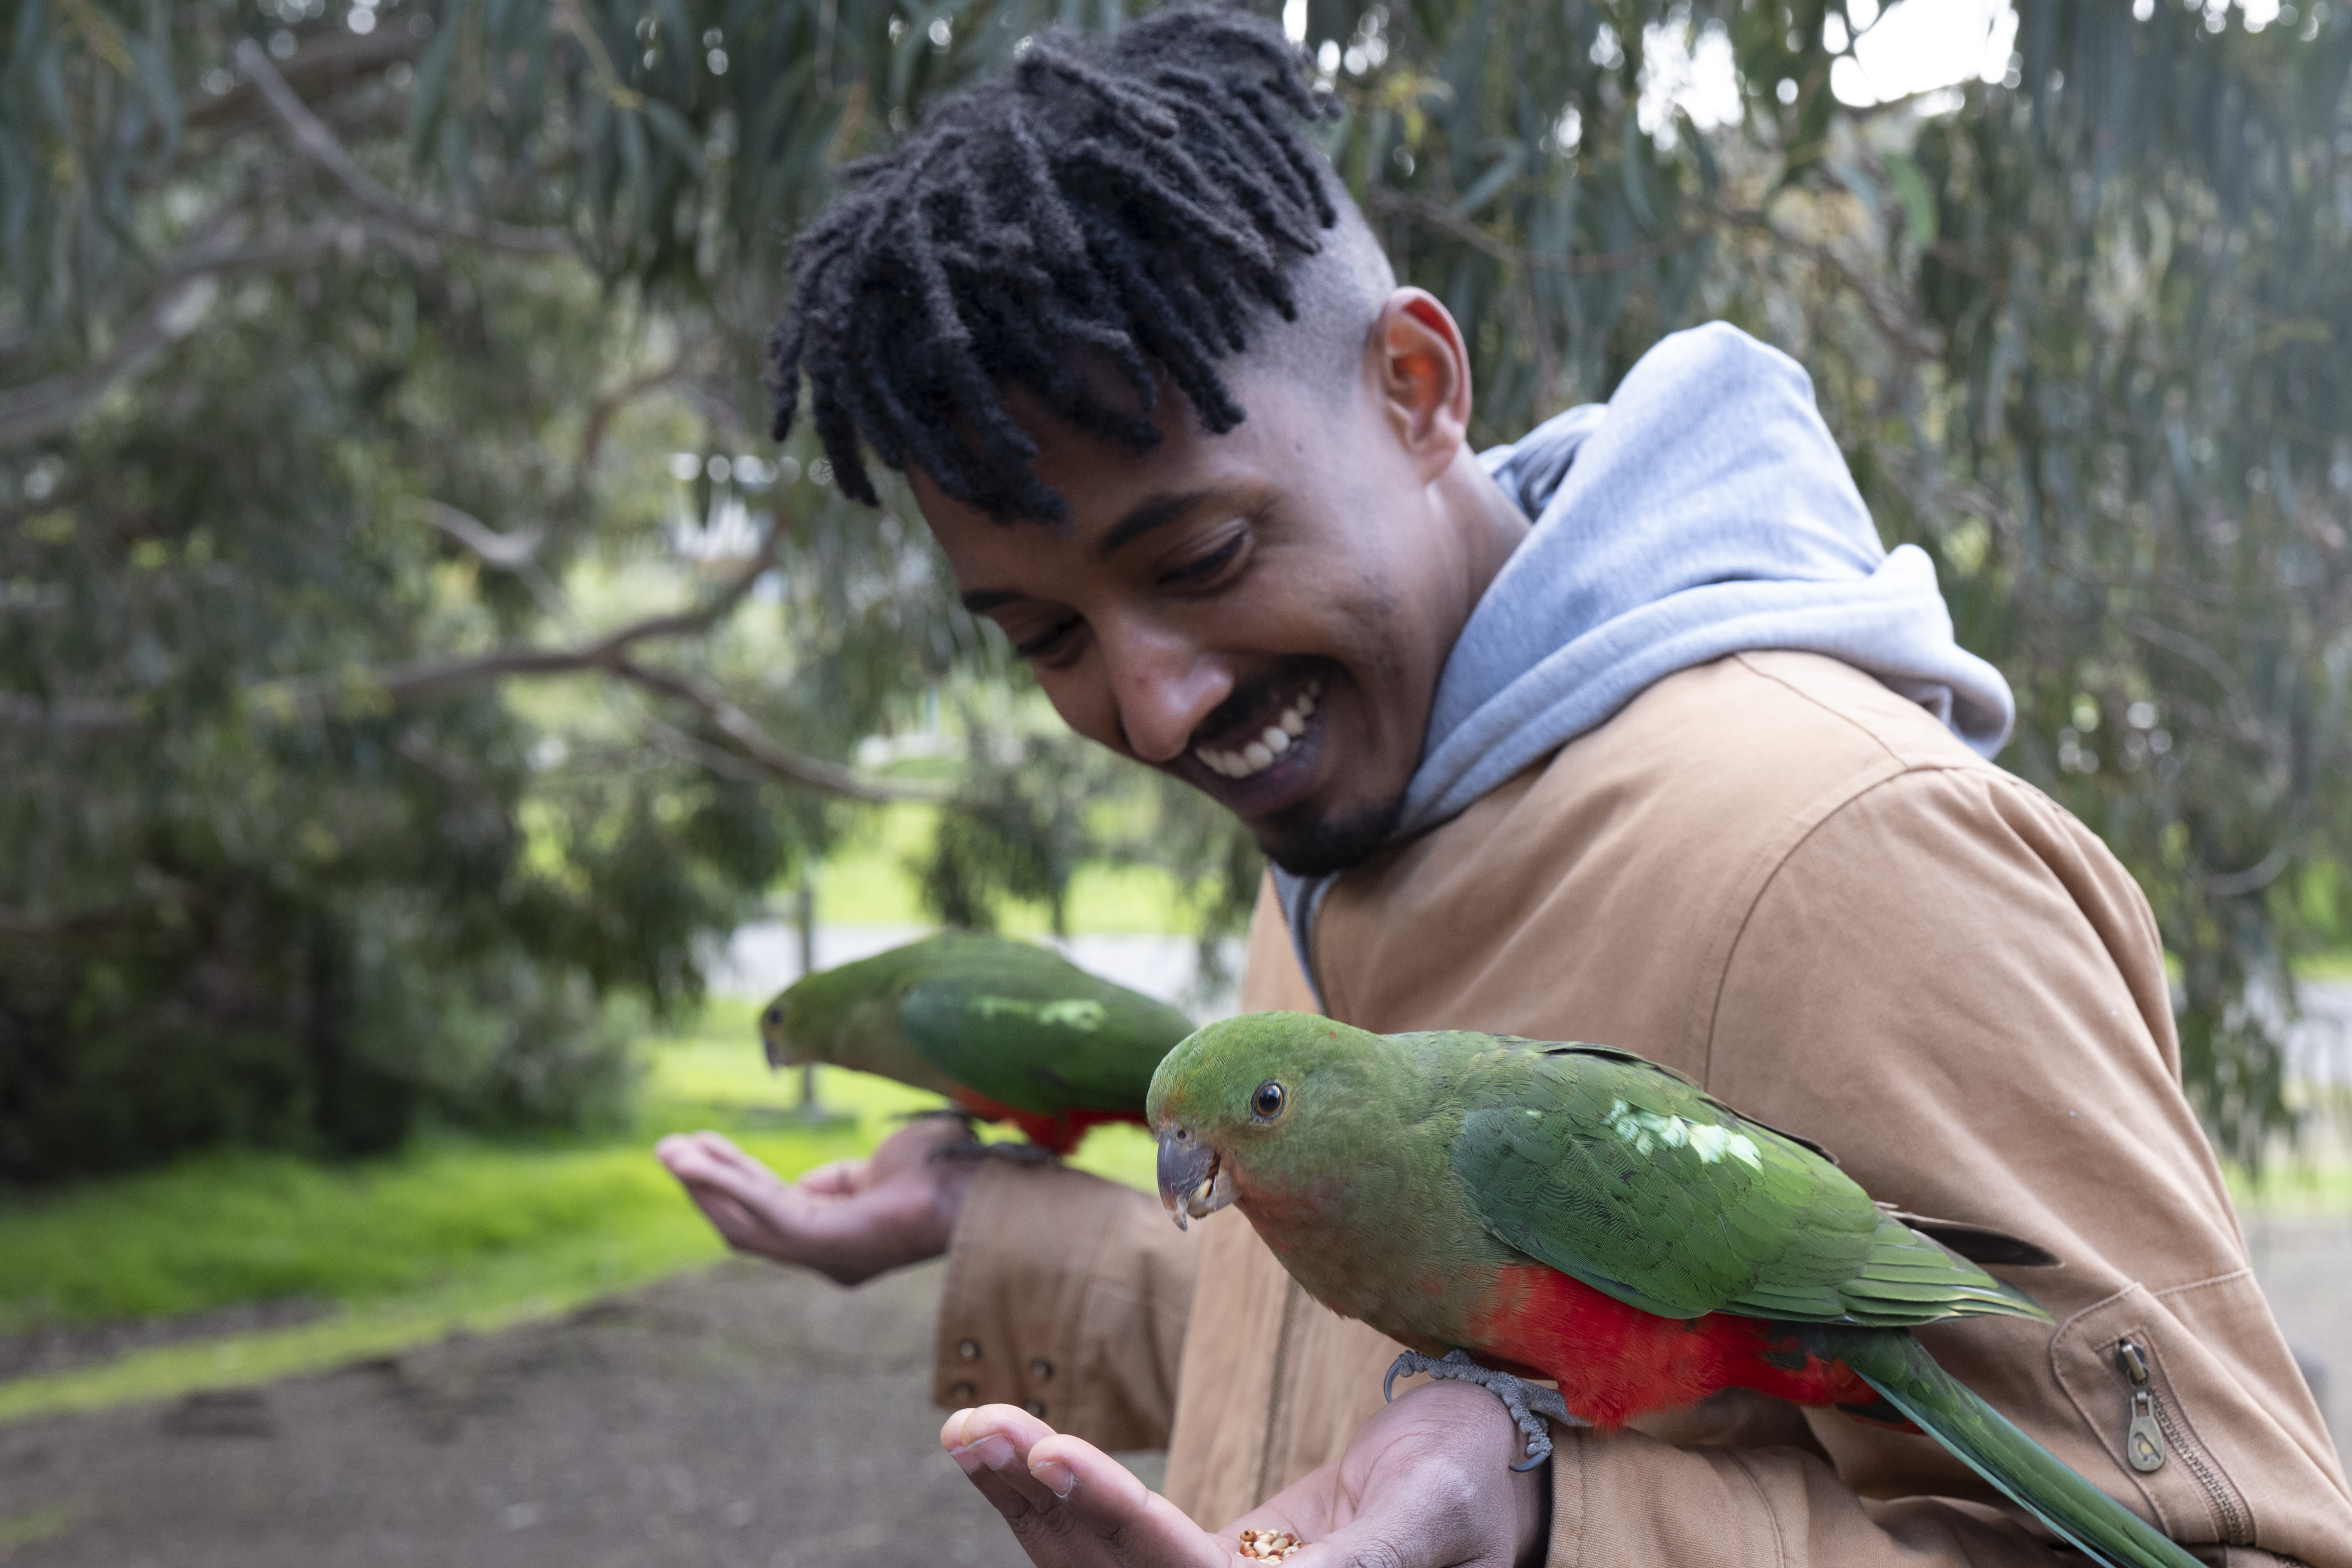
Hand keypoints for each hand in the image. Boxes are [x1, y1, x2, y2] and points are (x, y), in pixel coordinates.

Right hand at [654, 1117, 981, 1285]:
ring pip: (744, 1219)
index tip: (700, 1149)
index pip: (771, 1207)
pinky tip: (696, 1159)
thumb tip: (805, 1183)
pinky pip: (760, 1210)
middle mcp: (828, 1252)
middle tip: (667, 1149)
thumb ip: (839, 1179)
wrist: (978, 1177)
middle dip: (706, 1183)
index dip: (733, 1179)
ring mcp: (824, 1252)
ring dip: (704, 1183)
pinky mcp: (822, 1241)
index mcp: (840, 1235)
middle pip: (747, 1218)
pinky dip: (724, 1183)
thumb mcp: (880, 1165)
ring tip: (669, 1151)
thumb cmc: (944, 1166)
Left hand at [940, 1379, 1546, 1567]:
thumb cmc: (1473, 1482)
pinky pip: (1105, 1535)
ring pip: (1094, 1557)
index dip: (1114, 1520)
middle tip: (972, 1424)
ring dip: (1025, 1492)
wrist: (1479, 1472)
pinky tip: (1003, 1445)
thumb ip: (1368, 1558)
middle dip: (1039, 1500)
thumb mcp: (1434, 1512)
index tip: (1054, 1454)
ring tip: (968, 1426)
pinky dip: (1050, 1490)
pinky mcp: (1191, 1566)